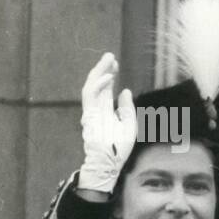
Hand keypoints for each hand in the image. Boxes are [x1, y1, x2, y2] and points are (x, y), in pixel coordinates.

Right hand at [78, 53, 137, 192]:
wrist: (110, 162)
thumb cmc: (119, 147)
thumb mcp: (129, 124)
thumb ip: (127, 107)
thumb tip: (126, 90)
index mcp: (106, 111)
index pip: (106, 89)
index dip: (110, 75)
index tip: (115, 64)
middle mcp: (97, 109)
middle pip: (98, 84)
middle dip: (103, 69)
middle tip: (110, 56)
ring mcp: (92, 111)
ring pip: (92, 86)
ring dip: (99, 72)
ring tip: (108, 60)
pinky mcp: (89, 115)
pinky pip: (91, 96)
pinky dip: (98, 85)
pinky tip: (108, 77)